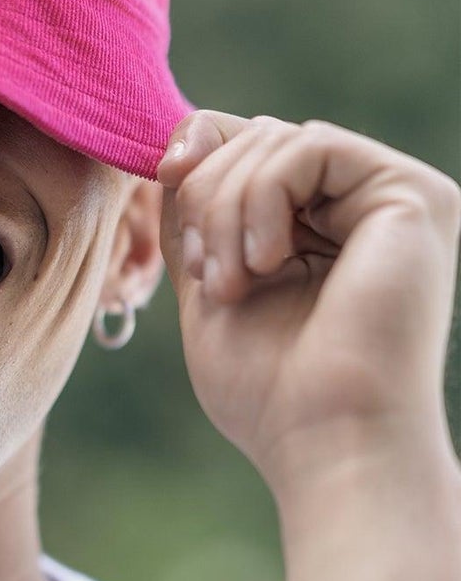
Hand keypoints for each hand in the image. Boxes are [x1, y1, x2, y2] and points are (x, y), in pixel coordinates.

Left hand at [155, 111, 460, 500]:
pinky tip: (269, 263)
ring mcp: (396, 199)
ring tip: (234, 285)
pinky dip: (264, 197)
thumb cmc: (271, 393)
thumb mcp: (211, 285)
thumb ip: (197, 214)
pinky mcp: (414, 196)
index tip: (166, 183)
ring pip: (278, 138)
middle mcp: (365, 207)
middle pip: (258, 135)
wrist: (328, 444)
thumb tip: (176, 145)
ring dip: (227, 208)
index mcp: (323, 228)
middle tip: (209, 275)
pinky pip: (310, 145)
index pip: (250, 147)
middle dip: (207, 195)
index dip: (199, 154)